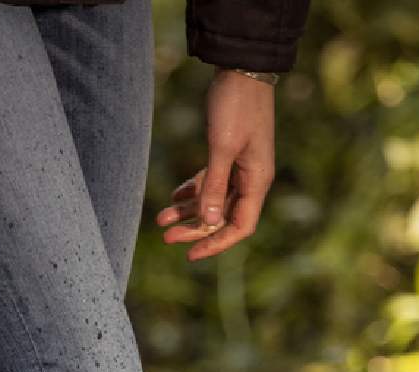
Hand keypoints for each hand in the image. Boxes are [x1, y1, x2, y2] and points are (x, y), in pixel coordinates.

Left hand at [155, 68, 274, 261]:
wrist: (241, 68)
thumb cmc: (236, 106)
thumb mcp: (222, 148)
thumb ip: (214, 185)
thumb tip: (210, 221)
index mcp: (257, 181)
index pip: (240, 227)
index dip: (216, 243)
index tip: (191, 255)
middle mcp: (251, 178)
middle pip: (222, 217)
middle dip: (194, 229)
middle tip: (166, 237)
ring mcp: (239, 167)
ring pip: (213, 200)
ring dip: (188, 211)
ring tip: (161, 219)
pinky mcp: (227, 154)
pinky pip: (209, 182)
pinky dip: (192, 191)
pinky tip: (173, 198)